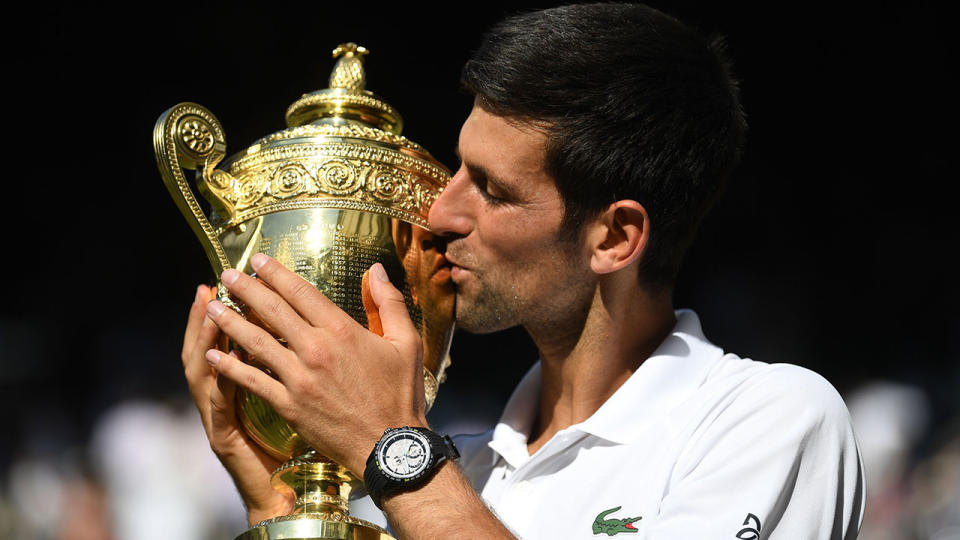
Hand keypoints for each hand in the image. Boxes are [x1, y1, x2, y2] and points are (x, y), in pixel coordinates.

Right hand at [182, 285, 293, 523]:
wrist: (288, 492)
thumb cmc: (296, 444)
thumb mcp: (293, 399)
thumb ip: (295, 365)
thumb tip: (308, 330)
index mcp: (244, 384)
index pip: (233, 339)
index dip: (232, 311)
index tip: (236, 281)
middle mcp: (224, 396)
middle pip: (208, 348)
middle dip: (207, 317)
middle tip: (209, 288)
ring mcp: (219, 416)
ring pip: (203, 372)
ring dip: (204, 340)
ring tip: (209, 311)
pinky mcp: (223, 436)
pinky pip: (218, 403)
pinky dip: (219, 380)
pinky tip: (221, 360)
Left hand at [203, 253, 426, 475]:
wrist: (390, 446)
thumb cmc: (400, 395)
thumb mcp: (407, 343)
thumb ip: (390, 303)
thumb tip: (376, 269)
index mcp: (342, 330)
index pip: (301, 292)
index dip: (276, 273)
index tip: (258, 260)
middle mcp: (316, 349)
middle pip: (272, 310)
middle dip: (245, 289)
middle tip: (225, 276)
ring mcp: (299, 378)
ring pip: (255, 342)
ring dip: (229, 322)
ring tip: (211, 307)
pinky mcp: (289, 405)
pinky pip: (252, 381)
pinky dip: (230, 367)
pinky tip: (211, 356)